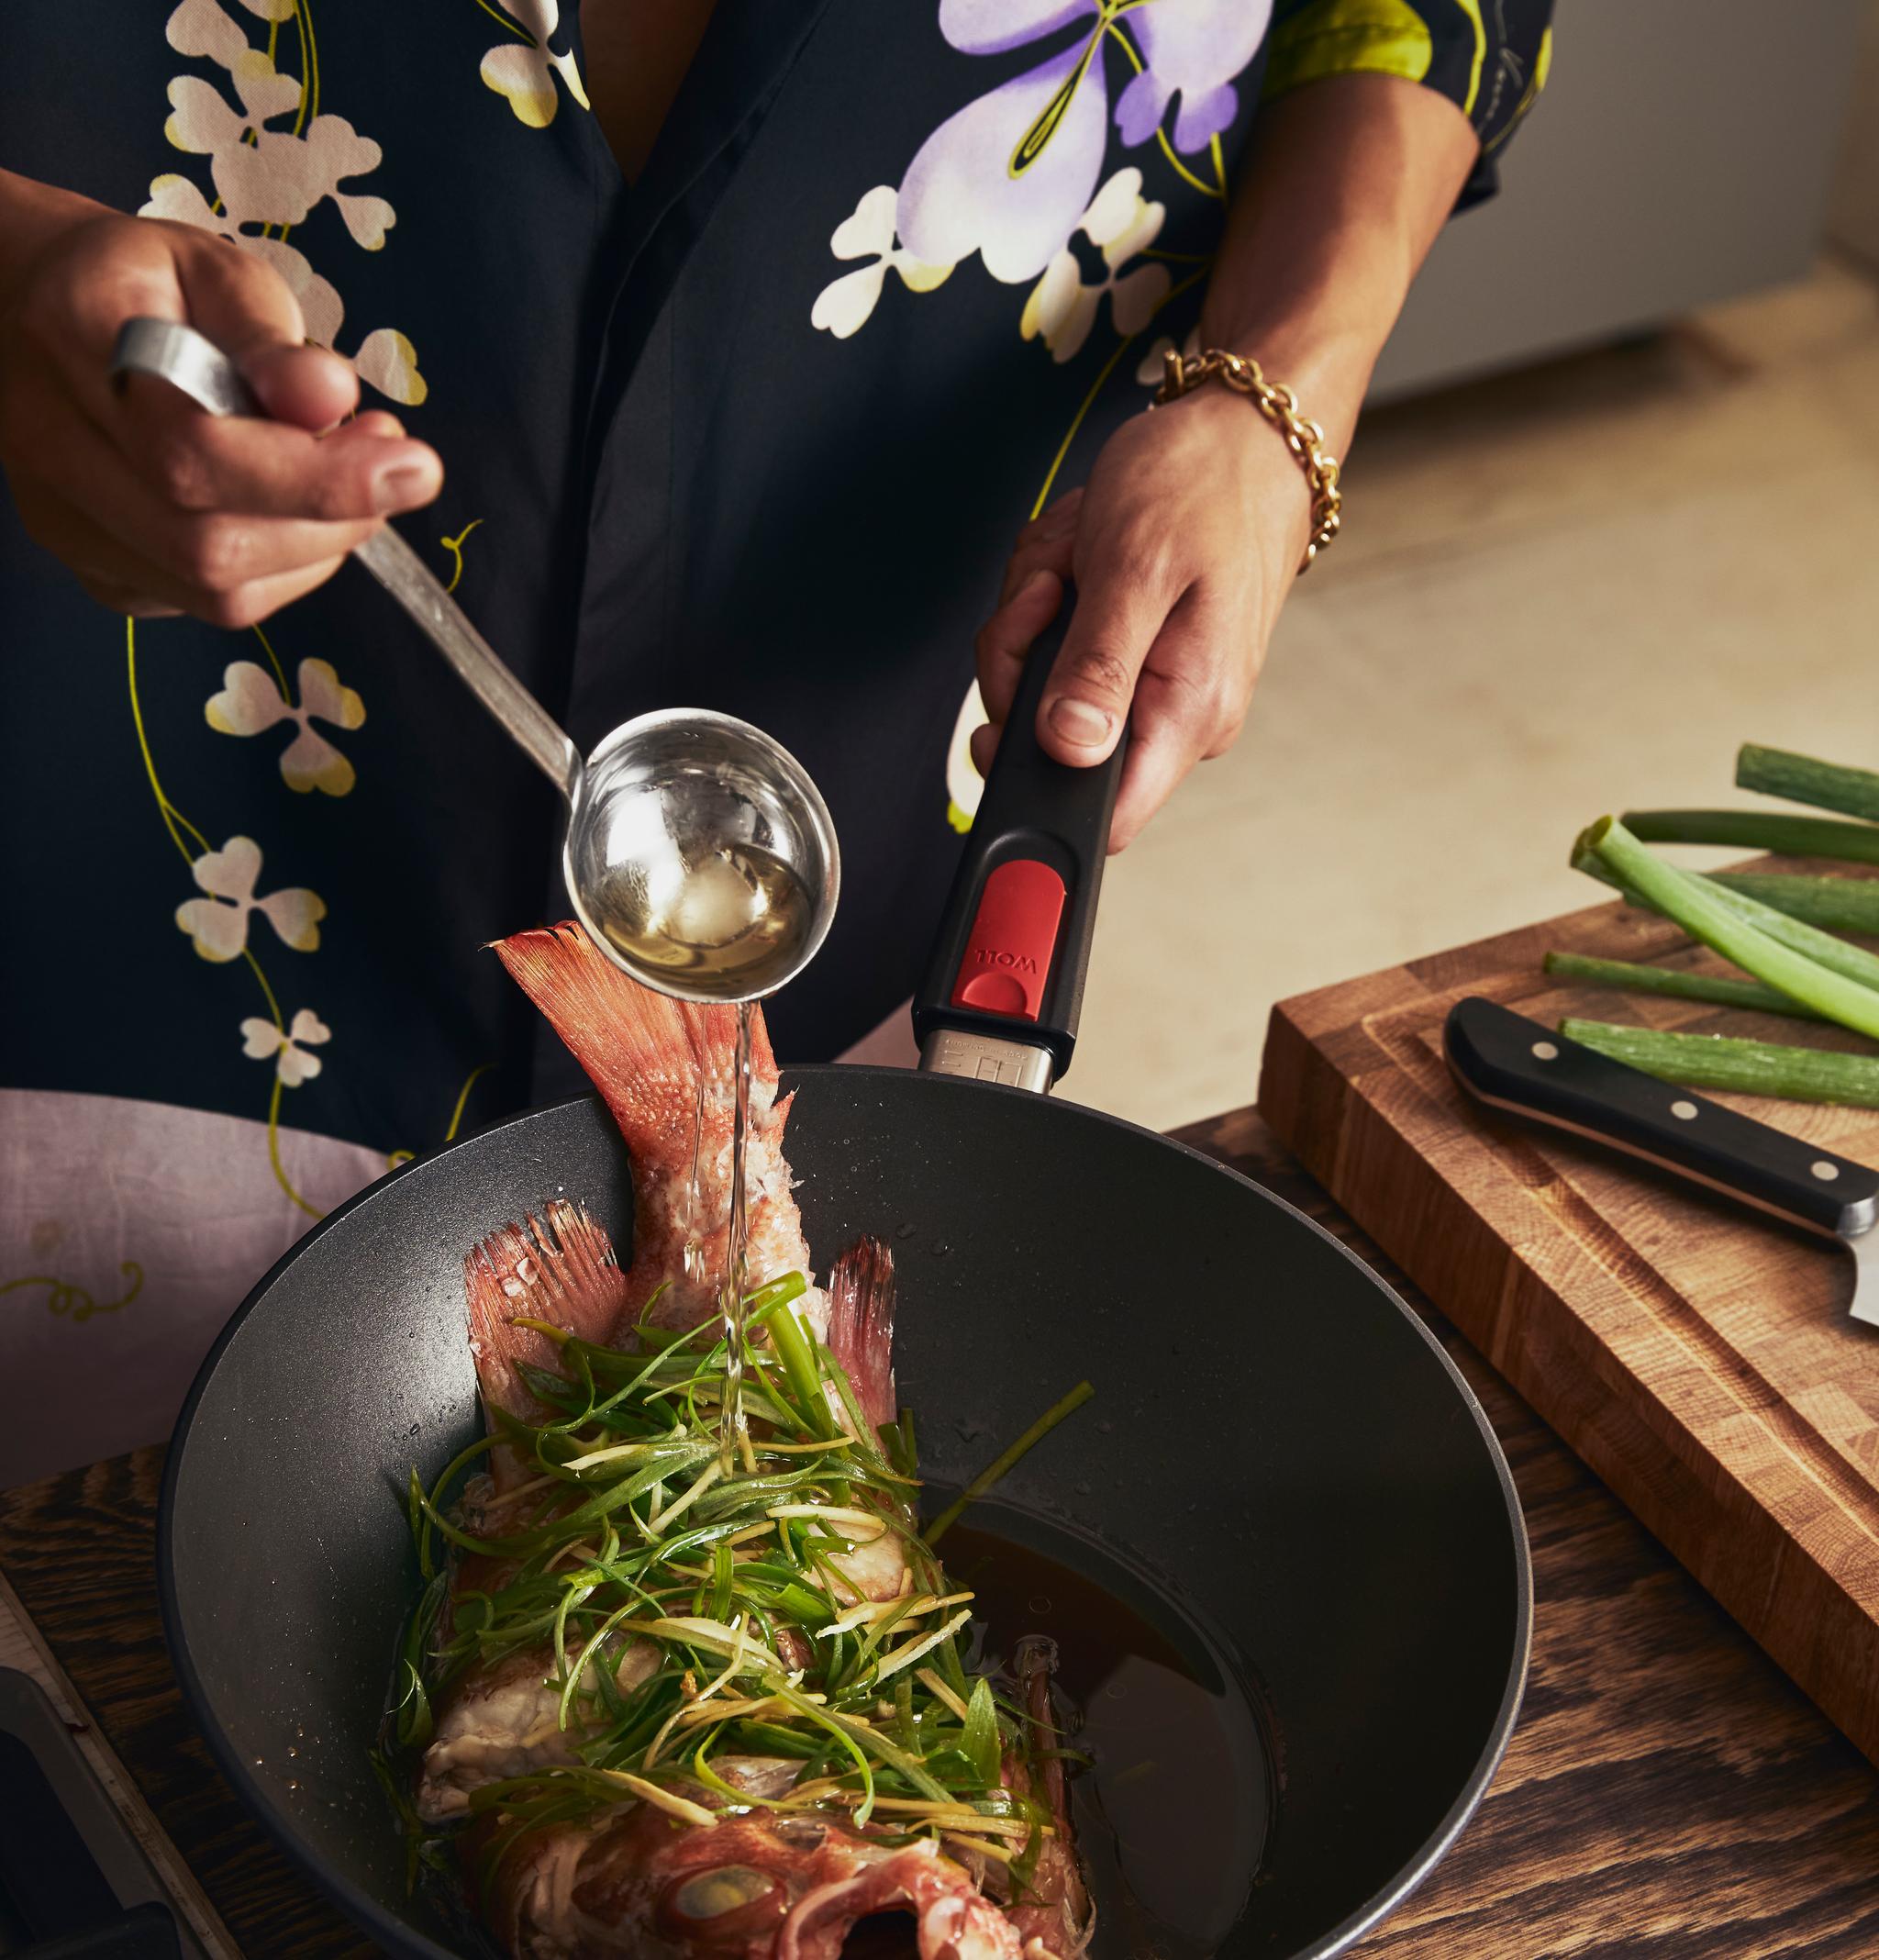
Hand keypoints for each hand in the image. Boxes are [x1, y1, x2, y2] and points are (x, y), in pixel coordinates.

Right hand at [0, 212, 441, 626]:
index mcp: (75, 339)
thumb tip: (329, 396)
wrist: (42, 318)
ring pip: (214, 589)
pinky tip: (293, 512)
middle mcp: (50, 442)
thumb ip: (271, 338)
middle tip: (392, 467)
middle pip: (206, 542)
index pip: (194, 449)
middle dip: (331, 519)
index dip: (316, 477)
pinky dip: (280, 568)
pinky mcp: (96, 570)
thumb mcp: (215, 274)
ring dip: (317, 547)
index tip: (412, 464)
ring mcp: (65, 521)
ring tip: (349, 481)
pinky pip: (206, 603)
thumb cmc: (145, 290)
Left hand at [973, 386, 1311, 851]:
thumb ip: (1096, 670)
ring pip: (1042, 686)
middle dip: (1025, 654)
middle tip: (1053, 587)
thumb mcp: (1134, 569)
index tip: (1008, 715)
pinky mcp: (1136, 656)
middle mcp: (1177, 713)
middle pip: (1050, 742)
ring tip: (1078, 558)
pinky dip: (1051, 595)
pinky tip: (1081, 558)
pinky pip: (1059, 648)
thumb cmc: (1204, 482)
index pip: (1106, 819)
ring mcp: (1155, 686)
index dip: (1035, 785)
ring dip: (1036, 611)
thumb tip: (1066, 750)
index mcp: (1189, 711)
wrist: (1248, 429)